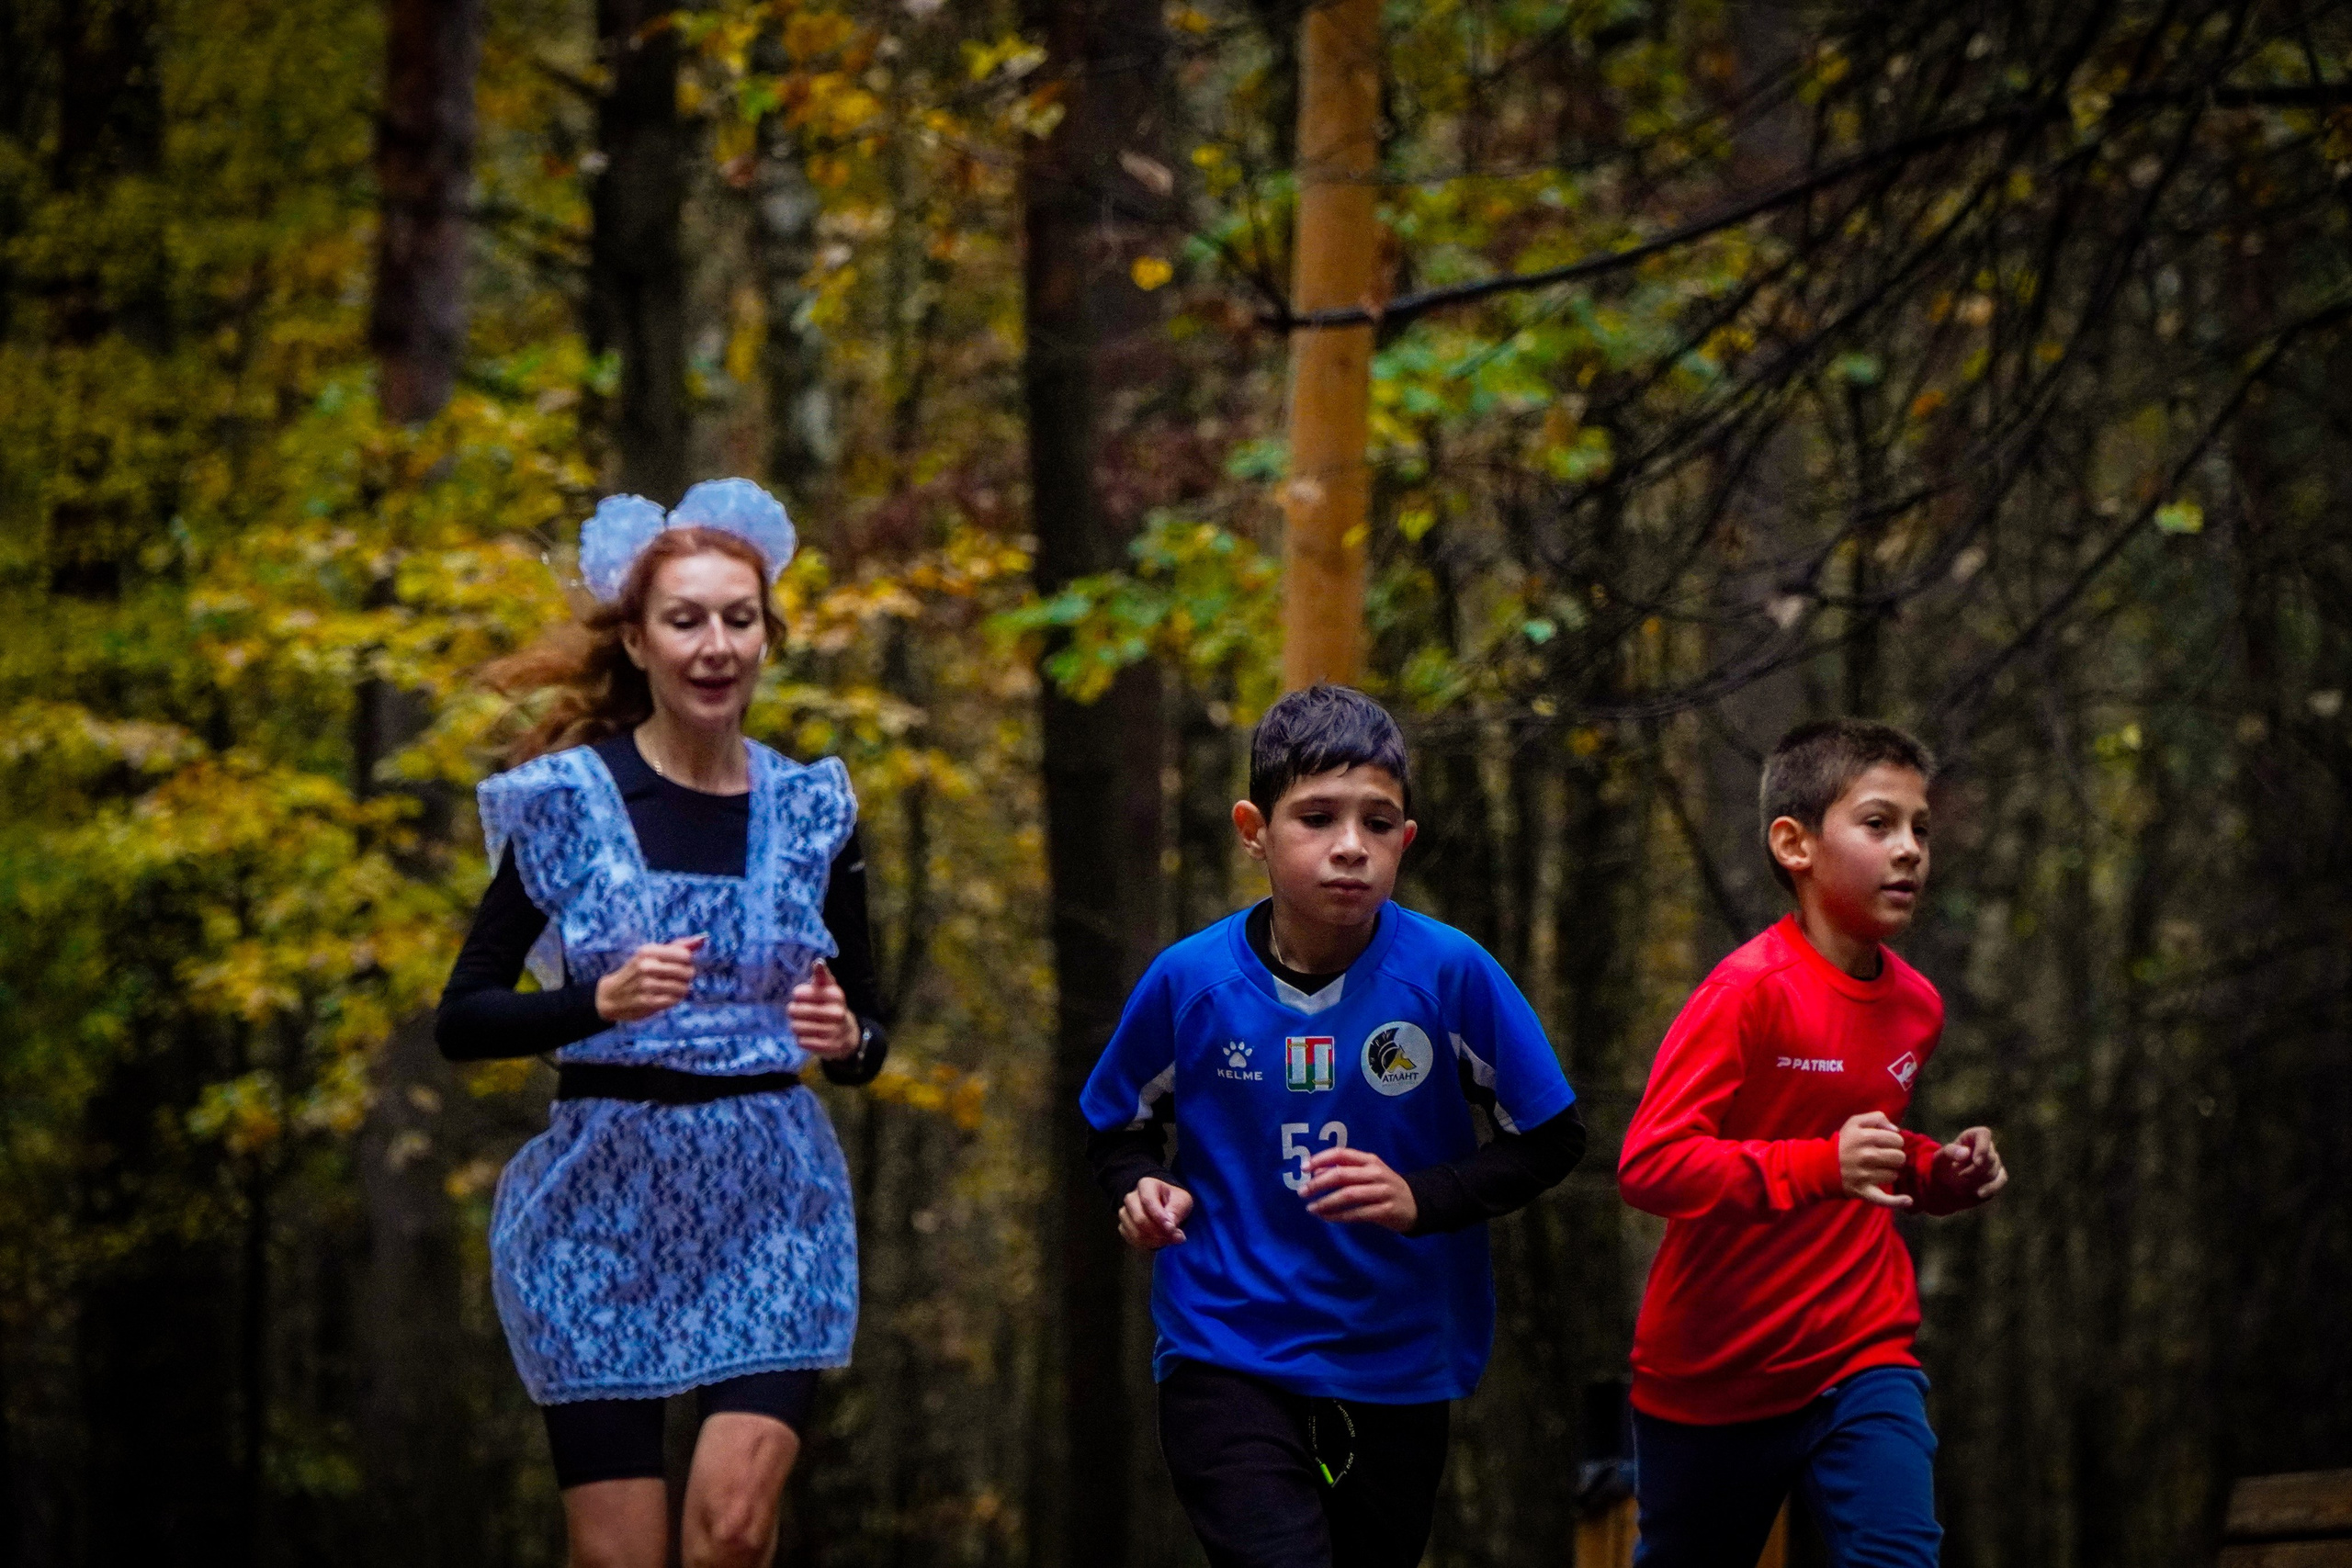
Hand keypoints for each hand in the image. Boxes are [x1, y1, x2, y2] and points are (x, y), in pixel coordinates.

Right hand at [594, 935, 705, 1021]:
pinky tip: (666, 997)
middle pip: (687, 972)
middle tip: (676, 978)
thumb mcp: (652, 954)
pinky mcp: (647, 1001)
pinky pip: (674, 1000)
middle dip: (686, 977)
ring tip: (671, 989)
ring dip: (681, 990)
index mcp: (648, 951)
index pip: (685, 955)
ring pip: (683, 988)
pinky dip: (674, 1000)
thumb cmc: (637, 972)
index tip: (679, 965)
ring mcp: (646, 985)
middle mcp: (646, 966)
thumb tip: (701, 939)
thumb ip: (678, 946)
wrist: (610, 996)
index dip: (687, 962)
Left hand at [788, 960, 859, 1059]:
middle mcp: (837, 1013)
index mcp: (836, 995)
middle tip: (796, 1012)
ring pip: (797, 1027)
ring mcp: (833, 1031)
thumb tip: (818, 963)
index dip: (798, 995)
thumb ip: (822, 976)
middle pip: (795, 1011)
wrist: (848, 1034)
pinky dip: (802, 1039)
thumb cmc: (832, 1006)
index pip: (800, 993)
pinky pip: (802, 1042)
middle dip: (793, 1011)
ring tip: (802, 1024)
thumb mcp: (829, 989)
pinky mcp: (828, 1047)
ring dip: (796, 1026)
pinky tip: (809, 1035)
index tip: (800, 995)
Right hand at [1118, 1177, 1193, 1250]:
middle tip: (1176, 1237)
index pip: (1147, 1201)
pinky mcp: (1123, 1226)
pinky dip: (1147, 1245)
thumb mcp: (1182, 1200)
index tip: (1173, 1229)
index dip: (1160, 1217)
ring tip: (1170, 1240)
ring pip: (1134, 1232)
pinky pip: (1131, 1239)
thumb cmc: (1173, 1200)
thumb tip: (1169, 1226)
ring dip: (1154, 1241)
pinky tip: (1159, 1241)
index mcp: (1146, 1185)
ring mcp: (1125, 1213)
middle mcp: (1131, 1197)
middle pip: (1139, 1219)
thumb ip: (1177, 1211)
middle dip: (1158, 1232)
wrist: (1164, 1204)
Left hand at [1301, 1147, 1418, 1231]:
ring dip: (1326, 1202)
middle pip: (1342, 1175)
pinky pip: (1357, 1213)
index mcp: (1369, 1160)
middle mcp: (1375, 1173)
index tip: (1303, 1169)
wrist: (1416, 1203)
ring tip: (1311, 1208)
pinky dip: (1339, 1216)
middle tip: (1302, 1192)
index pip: (1341, 1154)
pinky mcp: (1385, 1210)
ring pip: (1348, 1195)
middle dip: (1318, 1184)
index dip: (1320, 1159)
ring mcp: (1382, 1191)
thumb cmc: (1383, 1186)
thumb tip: (1315, 1172)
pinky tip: (1326, 1218)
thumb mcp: (1367, 1173)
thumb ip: (1344, 1170)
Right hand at [1839, 1111, 1912, 1208]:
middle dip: (1894, 1157)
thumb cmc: (1843, 1144)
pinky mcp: (1865, 1192)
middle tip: (1883, 1158)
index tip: (1885, 1145)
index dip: (1893, 1142)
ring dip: (1889, 1172)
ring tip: (1877, 1170)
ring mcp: (1866, 1176)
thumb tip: (1896, 1130)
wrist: (1821, 1167)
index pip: (1897, 1140)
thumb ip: (1876, 1118)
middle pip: (1899, 1157)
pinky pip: (1885, 1199)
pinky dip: (1897, 1201)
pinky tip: (1907, 1200)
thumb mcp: (1854, 1122)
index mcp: (1865, 1137)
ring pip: (1894, 1174)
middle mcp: (1867, 1156)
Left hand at [1934, 1126, 2006, 1199]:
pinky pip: (2000, 1180)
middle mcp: (1986, 1147)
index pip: (1984, 1134)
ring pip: (1995, 1170)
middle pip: (1990, 1157)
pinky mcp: (1997, 1176)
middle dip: (1976, 1169)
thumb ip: (1950, 1152)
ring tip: (1963, 1182)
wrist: (1946, 1184)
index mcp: (1971, 1137)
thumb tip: (1966, 1153)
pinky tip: (1979, 1193)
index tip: (1976, 1162)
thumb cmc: (1943, 1166)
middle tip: (1961, 1175)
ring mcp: (1994, 1162)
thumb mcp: (1940, 1158)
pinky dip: (1991, 1187)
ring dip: (1979, 1179)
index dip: (1983, 1147)